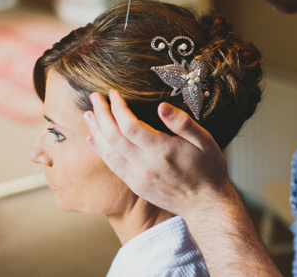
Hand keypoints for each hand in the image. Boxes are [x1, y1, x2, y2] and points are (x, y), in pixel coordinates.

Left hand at [84, 90, 228, 216]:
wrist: (205, 204)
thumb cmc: (208, 169)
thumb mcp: (205, 141)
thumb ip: (183, 123)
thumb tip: (162, 107)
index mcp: (162, 151)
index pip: (130, 126)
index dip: (118, 108)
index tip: (113, 93)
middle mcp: (145, 165)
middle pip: (113, 137)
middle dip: (102, 114)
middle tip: (95, 97)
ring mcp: (138, 178)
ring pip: (109, 152)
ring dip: (96, 131)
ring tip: (88, 114)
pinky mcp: (135, 185)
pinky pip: (112, 165)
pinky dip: (100, 150)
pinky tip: (93, 139)